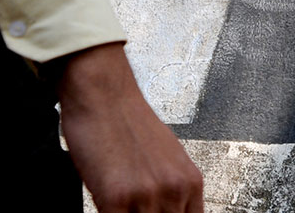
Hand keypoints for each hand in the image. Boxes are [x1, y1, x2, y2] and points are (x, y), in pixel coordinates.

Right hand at [57, 43, 203, 211]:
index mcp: (191, 181)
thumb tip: (169, 208)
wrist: (103, 93)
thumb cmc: (128, 120)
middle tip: (135, 212)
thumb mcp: (165, 157)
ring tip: (120, 209)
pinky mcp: (116, 197)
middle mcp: (174, 190)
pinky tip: (105, 209)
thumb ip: (170, 188)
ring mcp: (147, 195)